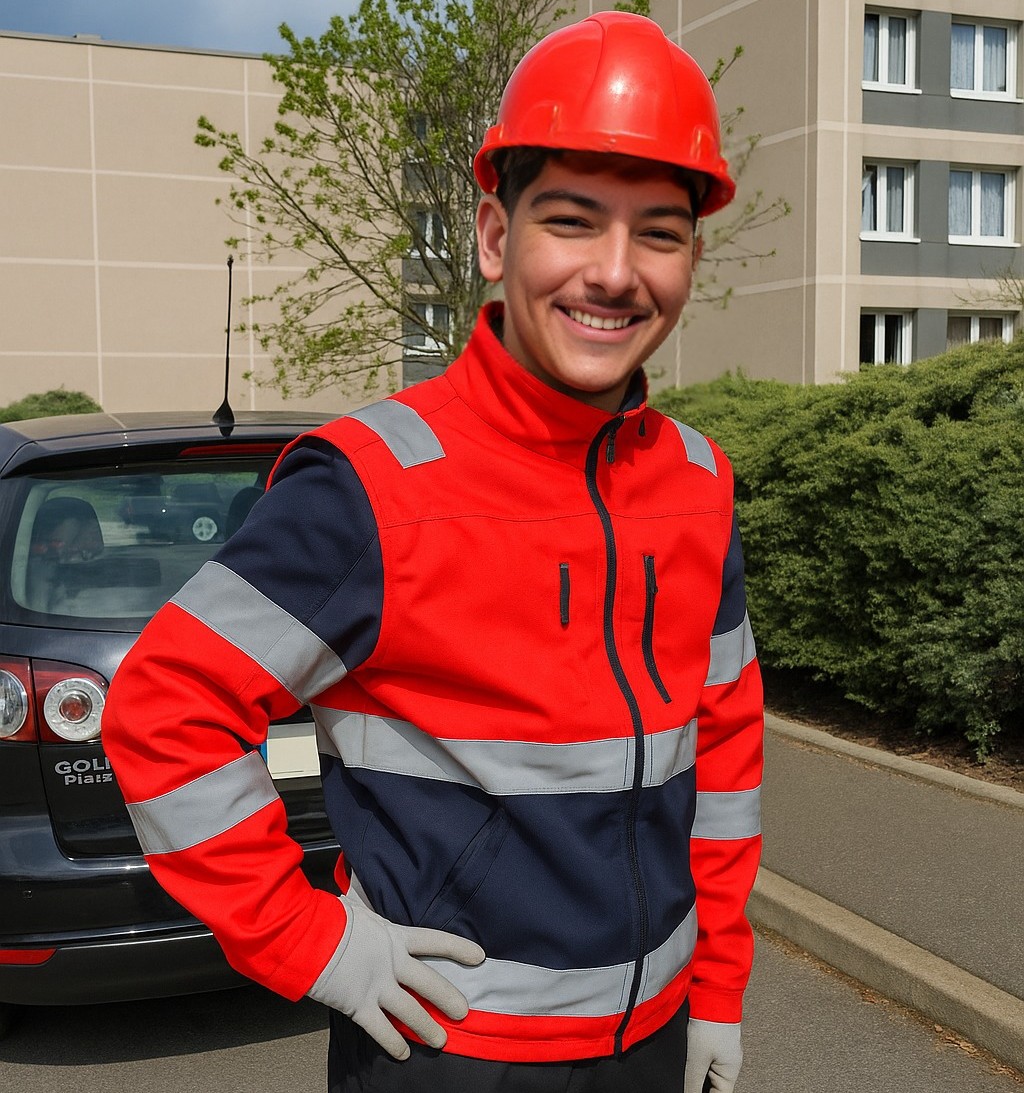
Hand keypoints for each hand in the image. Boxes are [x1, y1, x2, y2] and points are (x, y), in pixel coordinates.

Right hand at [307, 896, 485, 1059]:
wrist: (308, 937)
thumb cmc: (329, 917)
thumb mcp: (355, 905)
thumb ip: (365, 900)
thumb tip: (362, 879)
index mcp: (393, 936)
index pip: (434, 941)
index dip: (458, 948)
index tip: (479, 956)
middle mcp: (391, 962)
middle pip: (429, 982)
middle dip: (448, 998)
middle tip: (464, 1012)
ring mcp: (378, 985)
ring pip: (411, 1011)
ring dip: (428, 1027)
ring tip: (442, 1041)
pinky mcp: (360, 1005)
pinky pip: (382, 1029)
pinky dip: (394, 1043)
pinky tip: (404, 1054)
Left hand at [684, 1018, 742, 1092]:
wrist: (712, 993)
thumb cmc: (710, 1024)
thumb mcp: (697, 1058)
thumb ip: (693, 1082)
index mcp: (730, 1072)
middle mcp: (729, 1062)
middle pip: (713, 1084)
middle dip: (700, 1085)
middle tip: (686, 1082)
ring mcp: (722, 1049)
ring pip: (708, 1070)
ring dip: (697, 1073)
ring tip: (687, 1068)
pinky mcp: (714, 1038)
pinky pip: (705, 1056)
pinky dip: (697, 1060)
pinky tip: (687, 1057)